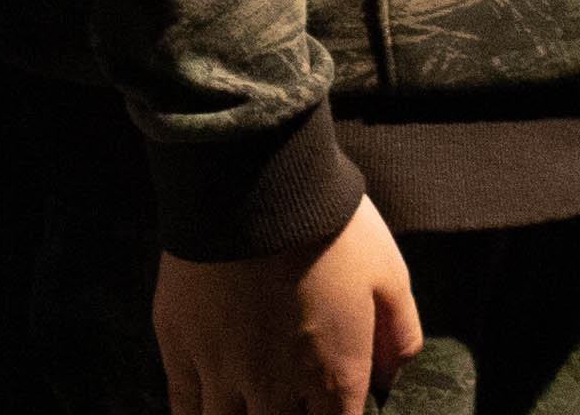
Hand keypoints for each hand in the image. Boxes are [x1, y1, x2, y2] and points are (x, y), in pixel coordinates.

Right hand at [154, 200, 418, 414]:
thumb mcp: (389, 274)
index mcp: (333, 377)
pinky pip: (184, 408)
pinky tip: (211, 407)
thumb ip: (399, 334)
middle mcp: (276, 389)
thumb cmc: (329, 228)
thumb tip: (394, 373)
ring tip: (254, 403)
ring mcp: (223, 374)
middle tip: (293, 397)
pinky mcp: (180, 352)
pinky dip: (195, 414)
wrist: (255, 187)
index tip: (333, 407)